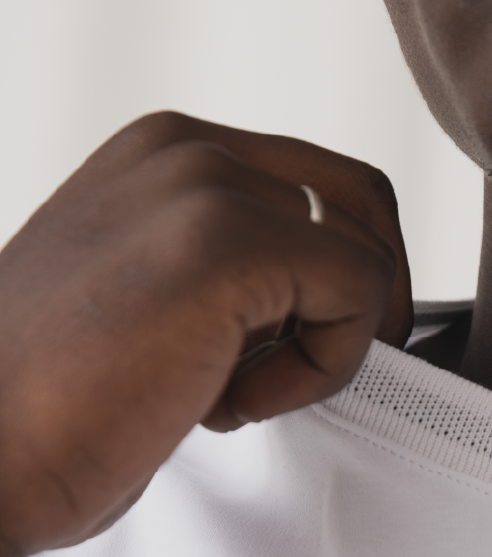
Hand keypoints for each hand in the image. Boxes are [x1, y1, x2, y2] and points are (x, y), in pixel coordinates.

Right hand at [0, 111, 411, 556]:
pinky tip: (228, 405)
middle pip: (364, 200)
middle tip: (306, 369)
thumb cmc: (57, 405)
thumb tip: (330, 283)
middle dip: (367, 296)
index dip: (342, 270)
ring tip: (239, 391)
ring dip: (332, 340)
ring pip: (368, 250)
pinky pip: (358, 292)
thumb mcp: (152, 294)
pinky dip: (323, 367)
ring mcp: (205, 186)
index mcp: (170, 155)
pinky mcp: (228, 244)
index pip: (325, 183)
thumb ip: (232, 260)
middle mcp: (188, 150)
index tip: (295, 342)